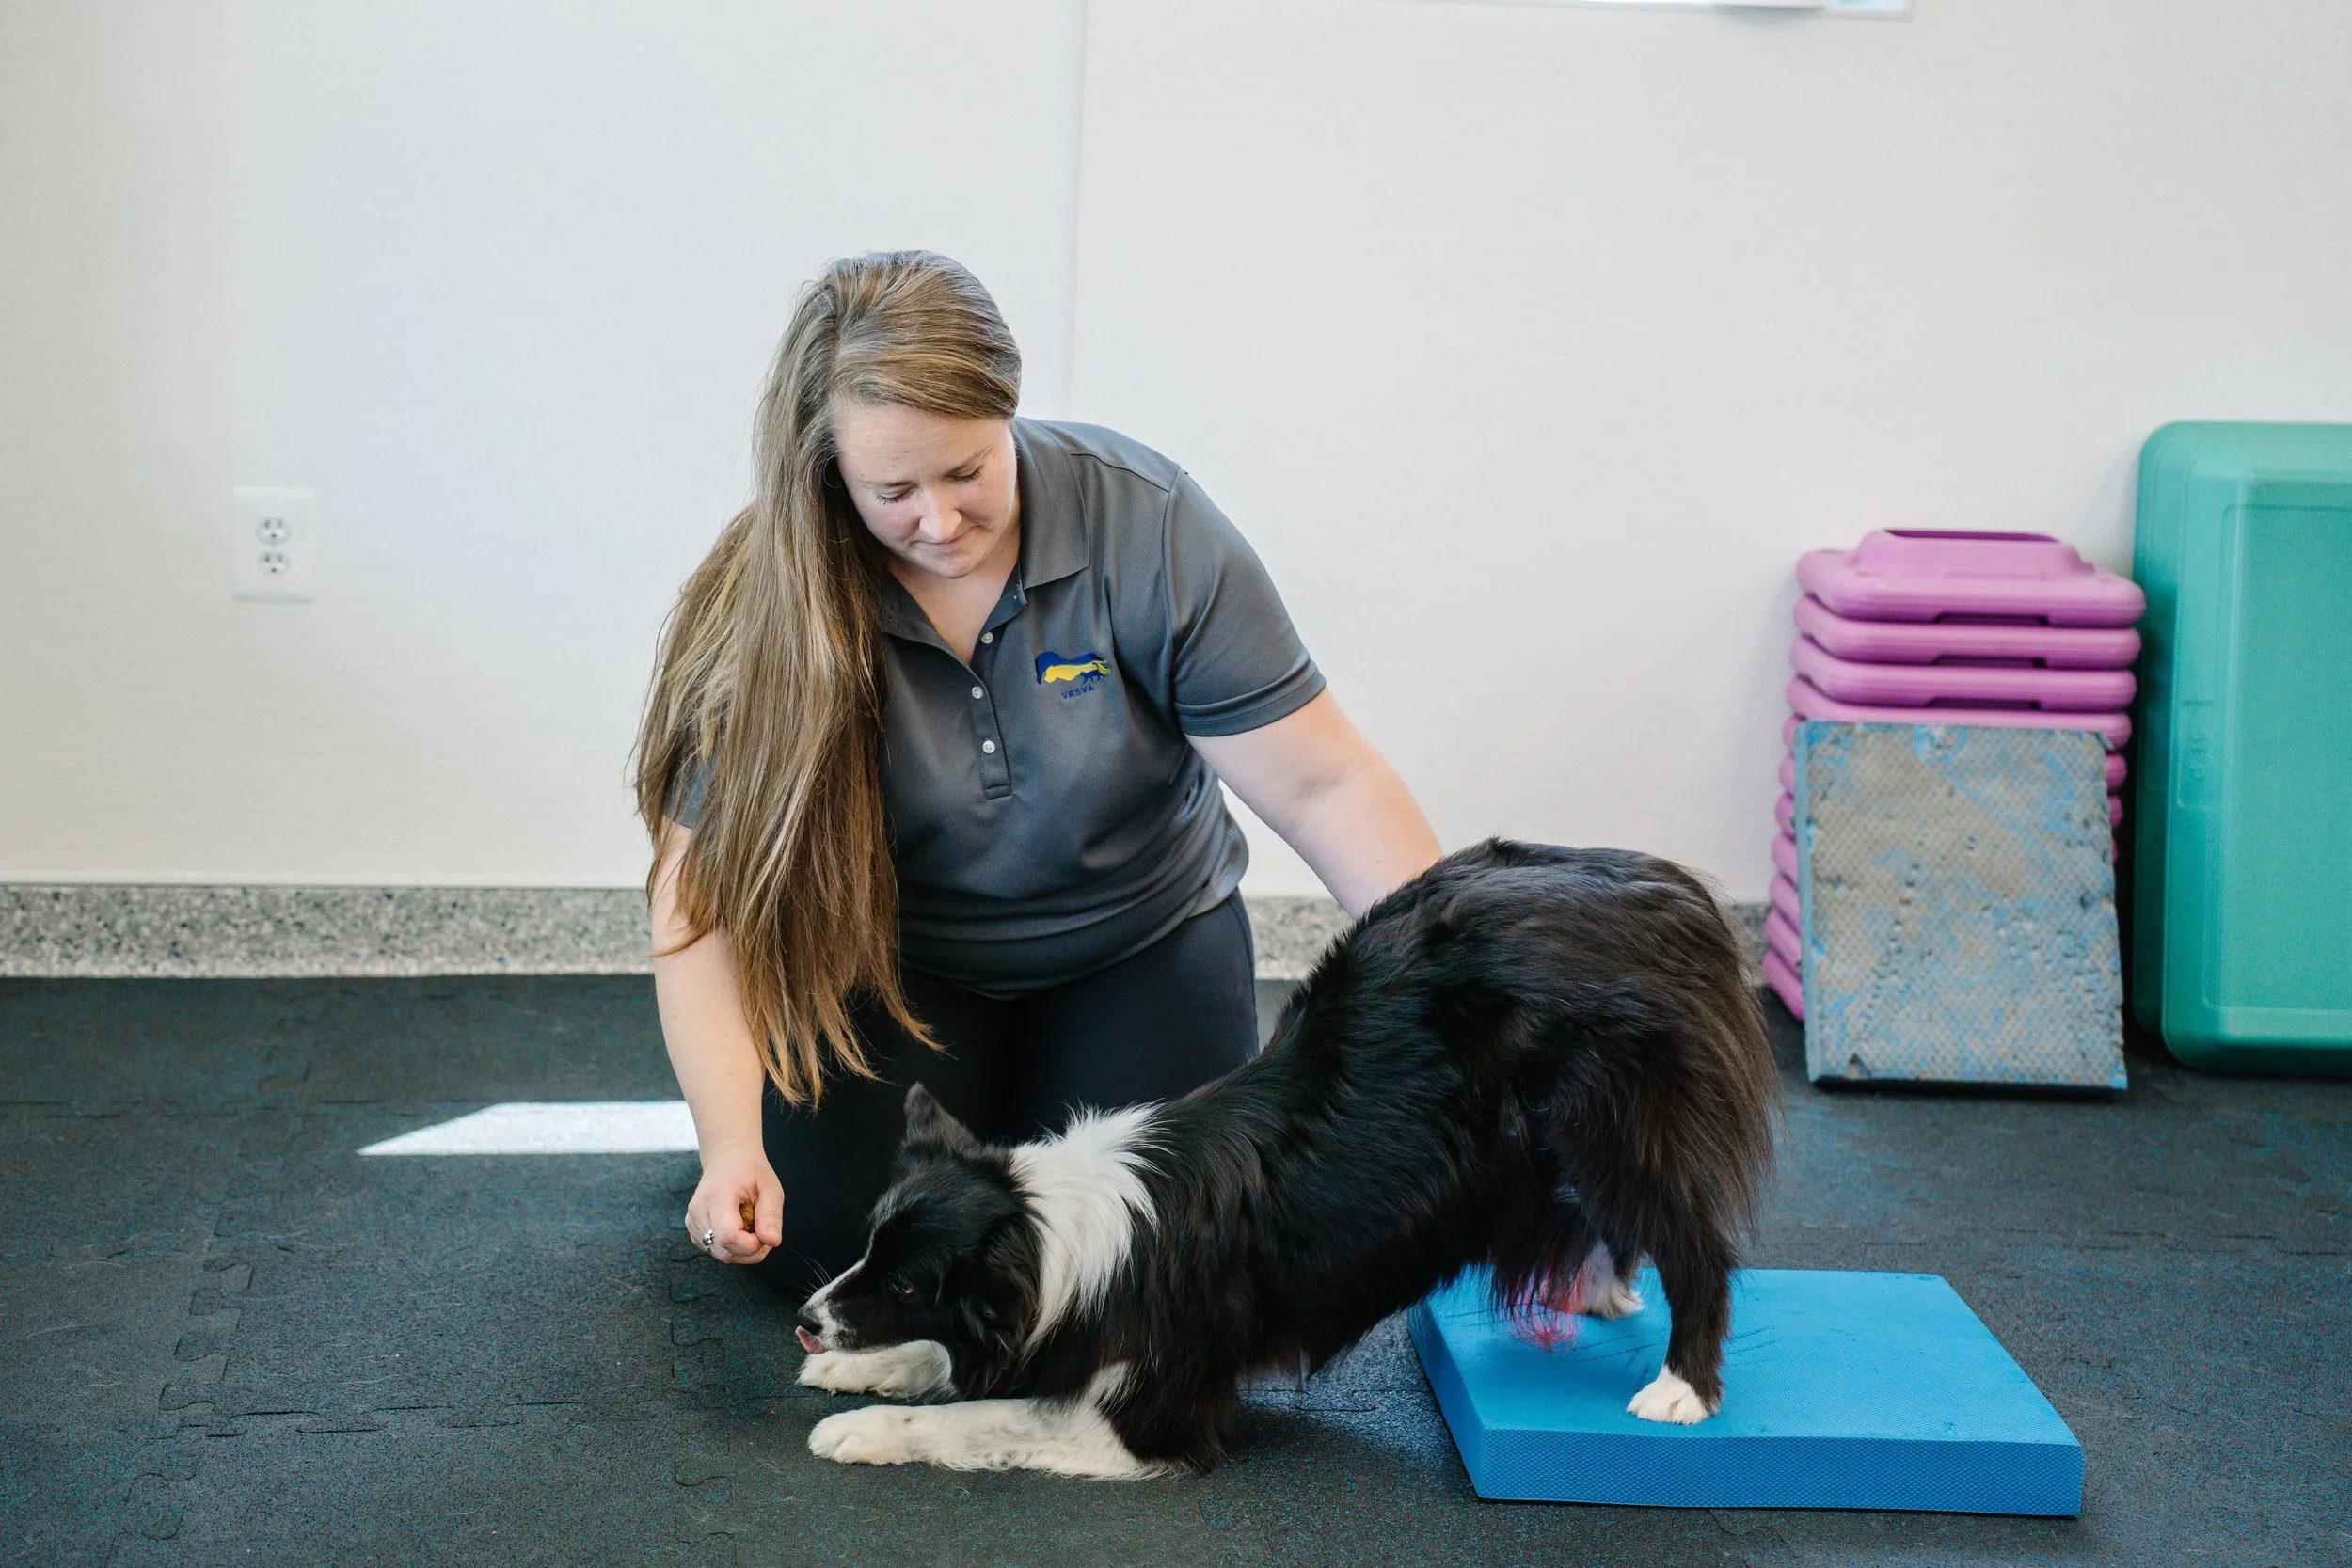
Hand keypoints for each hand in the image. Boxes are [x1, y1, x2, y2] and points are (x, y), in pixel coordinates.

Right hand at [685, 1142, 783, 1264]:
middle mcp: (699, 1211)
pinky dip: (732, 1247)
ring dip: (742, 1250)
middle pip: (725, 1251)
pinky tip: (740, 1229)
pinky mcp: (693, 1229)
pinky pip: (715, 1250)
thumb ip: (771, 1216)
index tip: (765, 1234)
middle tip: (764, 1231)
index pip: (728, 1237)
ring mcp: (693, 1221)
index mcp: (717, 1197)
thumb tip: (772, 1242)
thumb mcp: (770, 1188)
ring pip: (721, 1254)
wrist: (726, 1158)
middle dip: (750, 1251)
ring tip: (753, 1227)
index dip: (751, 1245)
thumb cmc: (750, 1172)